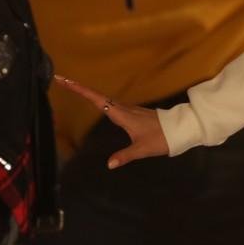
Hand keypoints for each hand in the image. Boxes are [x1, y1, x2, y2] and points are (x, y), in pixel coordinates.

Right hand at [54, 75, 168, 168]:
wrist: (181, 129)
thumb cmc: (162, 137)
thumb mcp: (142, 149)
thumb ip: (125, 155)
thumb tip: (109, 164)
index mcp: (123, 115)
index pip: (98, 100)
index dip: (82, 91)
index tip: (67, 80)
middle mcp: (124, 109)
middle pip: (98, 96)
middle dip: (80, 88)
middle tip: (63, 80)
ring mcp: (129, 109)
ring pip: (105, 99)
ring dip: (90, 93)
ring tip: (74, 88)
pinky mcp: (133, 113)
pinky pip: (112, 104)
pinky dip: (100, 100)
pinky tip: (98, 102)